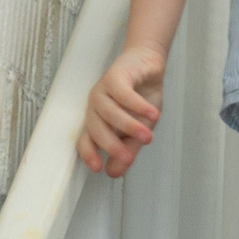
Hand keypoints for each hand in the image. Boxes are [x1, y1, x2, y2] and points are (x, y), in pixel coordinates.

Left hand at [78, 46, 166, 177]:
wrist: (149, 65)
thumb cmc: (142, 96)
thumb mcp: (141, 127)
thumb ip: (129, 148)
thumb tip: (114, 173)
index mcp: (98, 121)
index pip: (85, 140)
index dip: (89, 154)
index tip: (98, 168)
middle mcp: (95, 107)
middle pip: (96, 128)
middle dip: (111, 144)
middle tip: (127, 157)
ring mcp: (103, 91)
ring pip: (109, 112)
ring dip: (129, 126)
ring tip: (148, 137)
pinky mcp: (115, 76)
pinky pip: (123, 93)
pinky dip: (137, 105)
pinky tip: (153, 114)